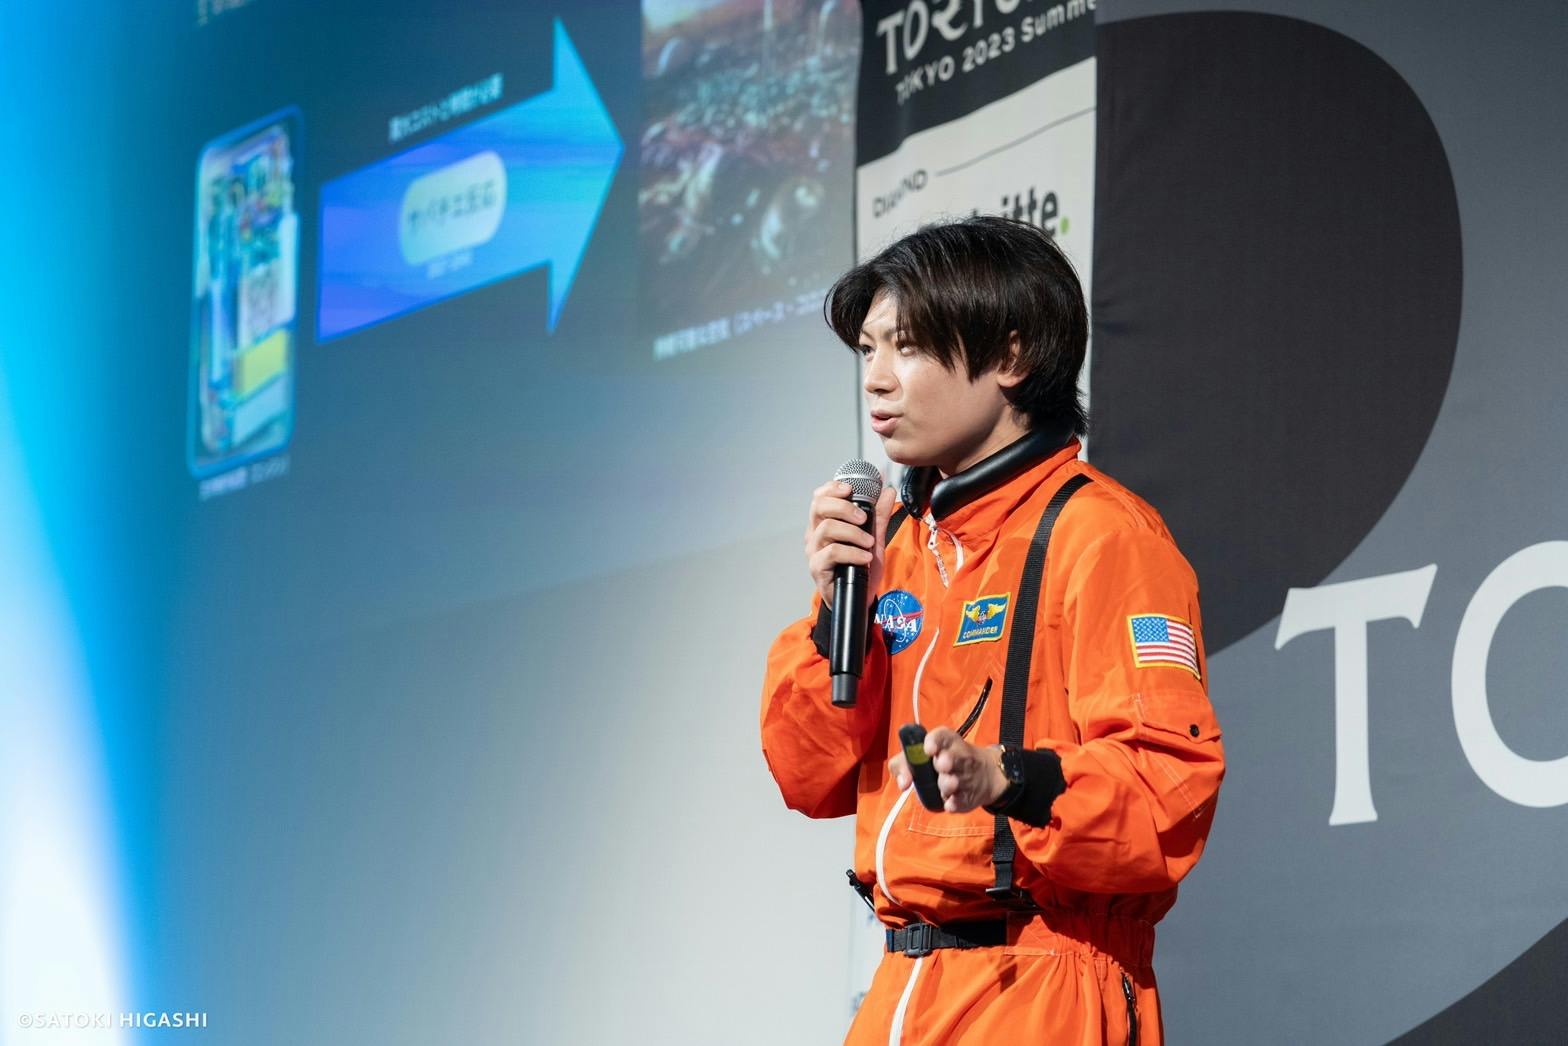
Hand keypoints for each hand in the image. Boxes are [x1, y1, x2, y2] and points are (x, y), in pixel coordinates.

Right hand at [805, 480, 895, 606]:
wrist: (860, 599)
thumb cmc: (861, 569)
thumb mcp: (874, 539)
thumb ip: (879, 516)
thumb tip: (887, 492)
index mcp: (825, 523)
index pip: (820, 498)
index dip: (832, 488)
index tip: (850, 488)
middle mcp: (815, 535)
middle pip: (819, 507)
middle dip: (844, 507)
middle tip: (863, 518)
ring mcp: (814, 551)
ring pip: (827, 528)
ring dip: (853, 533)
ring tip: (869, 543)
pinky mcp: (817, 567)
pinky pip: (832, 552)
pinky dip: (852, 552)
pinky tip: (865, 558)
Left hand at [888, 728, 1008, 812]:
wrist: (982, 775)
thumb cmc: (942, 763)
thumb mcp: (922, 757)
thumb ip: (904, 764)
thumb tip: (903, 783)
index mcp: (947, 741)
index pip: (941, 735)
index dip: (934, 741)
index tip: (929, 750)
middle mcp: (959, 756)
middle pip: (949, 758)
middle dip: (944, 763)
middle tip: (941, 766)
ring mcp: (966, 776)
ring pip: (953, 781)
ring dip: (946, 785)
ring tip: (944, 787)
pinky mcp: (969, 796)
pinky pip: (959, 801)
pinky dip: (953, 803)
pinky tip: (949, 803)